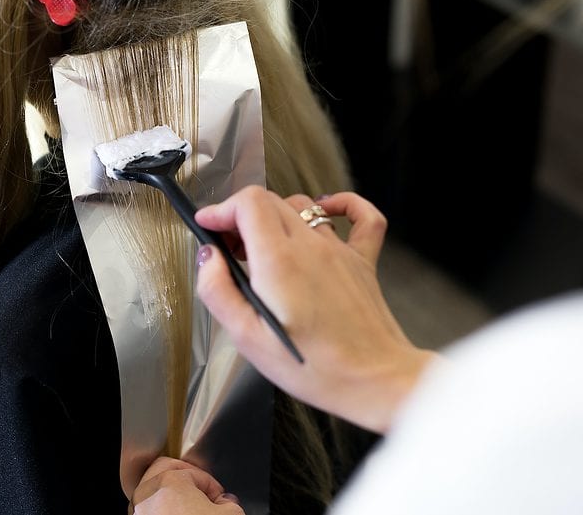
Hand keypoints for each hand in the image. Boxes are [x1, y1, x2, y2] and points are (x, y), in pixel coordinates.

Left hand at [130, 457, 243, 514]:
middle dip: (186, 479)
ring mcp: (138, 511)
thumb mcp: (230, 513)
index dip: (212, 485)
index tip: (219, 498)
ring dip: (171, 494)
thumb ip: (229, 500)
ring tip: (191, 507)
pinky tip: (177, 514)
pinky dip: (160, 508)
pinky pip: (147, 507)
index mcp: (169, 482)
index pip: (195, 473)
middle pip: (165, 469)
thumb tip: (226, 502)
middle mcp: (147, 494)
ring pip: (151, 489)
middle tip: (202, 495)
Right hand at [195, 188, 437, 432]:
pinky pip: (362, 217)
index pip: (248, 203)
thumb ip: (218, 291)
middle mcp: (310, 247)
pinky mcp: (363, 262)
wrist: (374, 381)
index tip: (210, 224)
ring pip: (303, 207)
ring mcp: (340, 251)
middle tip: (230, 248)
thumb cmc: (314, 367)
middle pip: (269, 202)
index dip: (222, 208)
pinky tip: (327, 209)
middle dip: (241, 216)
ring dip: (276, 215)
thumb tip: (208, 258)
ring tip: (264, 244)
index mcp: (279, 262)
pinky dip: (343, 204)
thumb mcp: (247, 339)